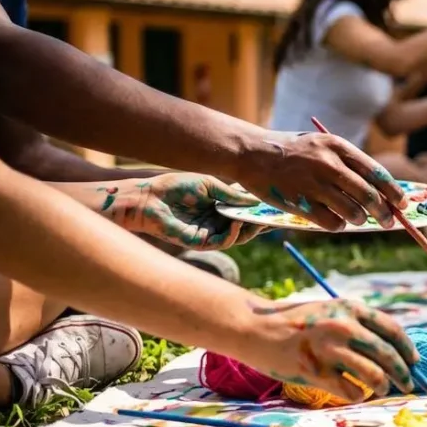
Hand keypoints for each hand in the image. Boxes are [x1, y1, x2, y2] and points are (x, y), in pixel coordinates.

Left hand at [110, 173, 266, 249]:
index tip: (278, 207)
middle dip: (262, 223)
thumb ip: (230, 193)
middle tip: (277, 218)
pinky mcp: (200, 242)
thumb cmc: (175, 187)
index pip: (245, 211)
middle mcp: (216, 222)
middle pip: (246, 227)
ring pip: (238, 237)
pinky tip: (237, 224)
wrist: (148, 197)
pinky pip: (223, 242)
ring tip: (260, 221)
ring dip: (251, 229)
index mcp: (219, 207)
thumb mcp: (209, 184)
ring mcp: (209, 233)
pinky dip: (233, 235)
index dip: (261, 210)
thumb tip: (255, 200)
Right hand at [237, 131, 406, 231]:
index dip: (393, 191)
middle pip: (368, 195)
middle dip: (384, 212)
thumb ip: (348, 164)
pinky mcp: (300, 202)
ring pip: (353, 212)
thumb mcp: (322, 146)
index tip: (403, 203)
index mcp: (337, 147)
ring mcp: (313, 184)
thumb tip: (379, 192)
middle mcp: (328, 164)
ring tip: (359, 219)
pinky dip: (339, 225)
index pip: (376, 172)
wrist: (252, 153)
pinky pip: (331, 222)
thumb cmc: (293, 152)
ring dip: (360, 219)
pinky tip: (337, 222)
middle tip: (390, 222)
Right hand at [244, 298, 419, 398]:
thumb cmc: (298, 322)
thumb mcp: (331, 311)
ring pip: (374, 376)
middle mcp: (344, 327)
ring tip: (381, 389)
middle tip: (408, 384)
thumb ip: (358, 324)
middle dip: (404, 373)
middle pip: (388, 356)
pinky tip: (355, 392)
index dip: (408, 349)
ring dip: (382, 386)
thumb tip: (393, 349)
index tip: (415, 362)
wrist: (257, 328)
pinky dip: (358, 395)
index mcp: (351, 309)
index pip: (393, 331)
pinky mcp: (316, 372)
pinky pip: (351, 391)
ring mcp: (330, 350)